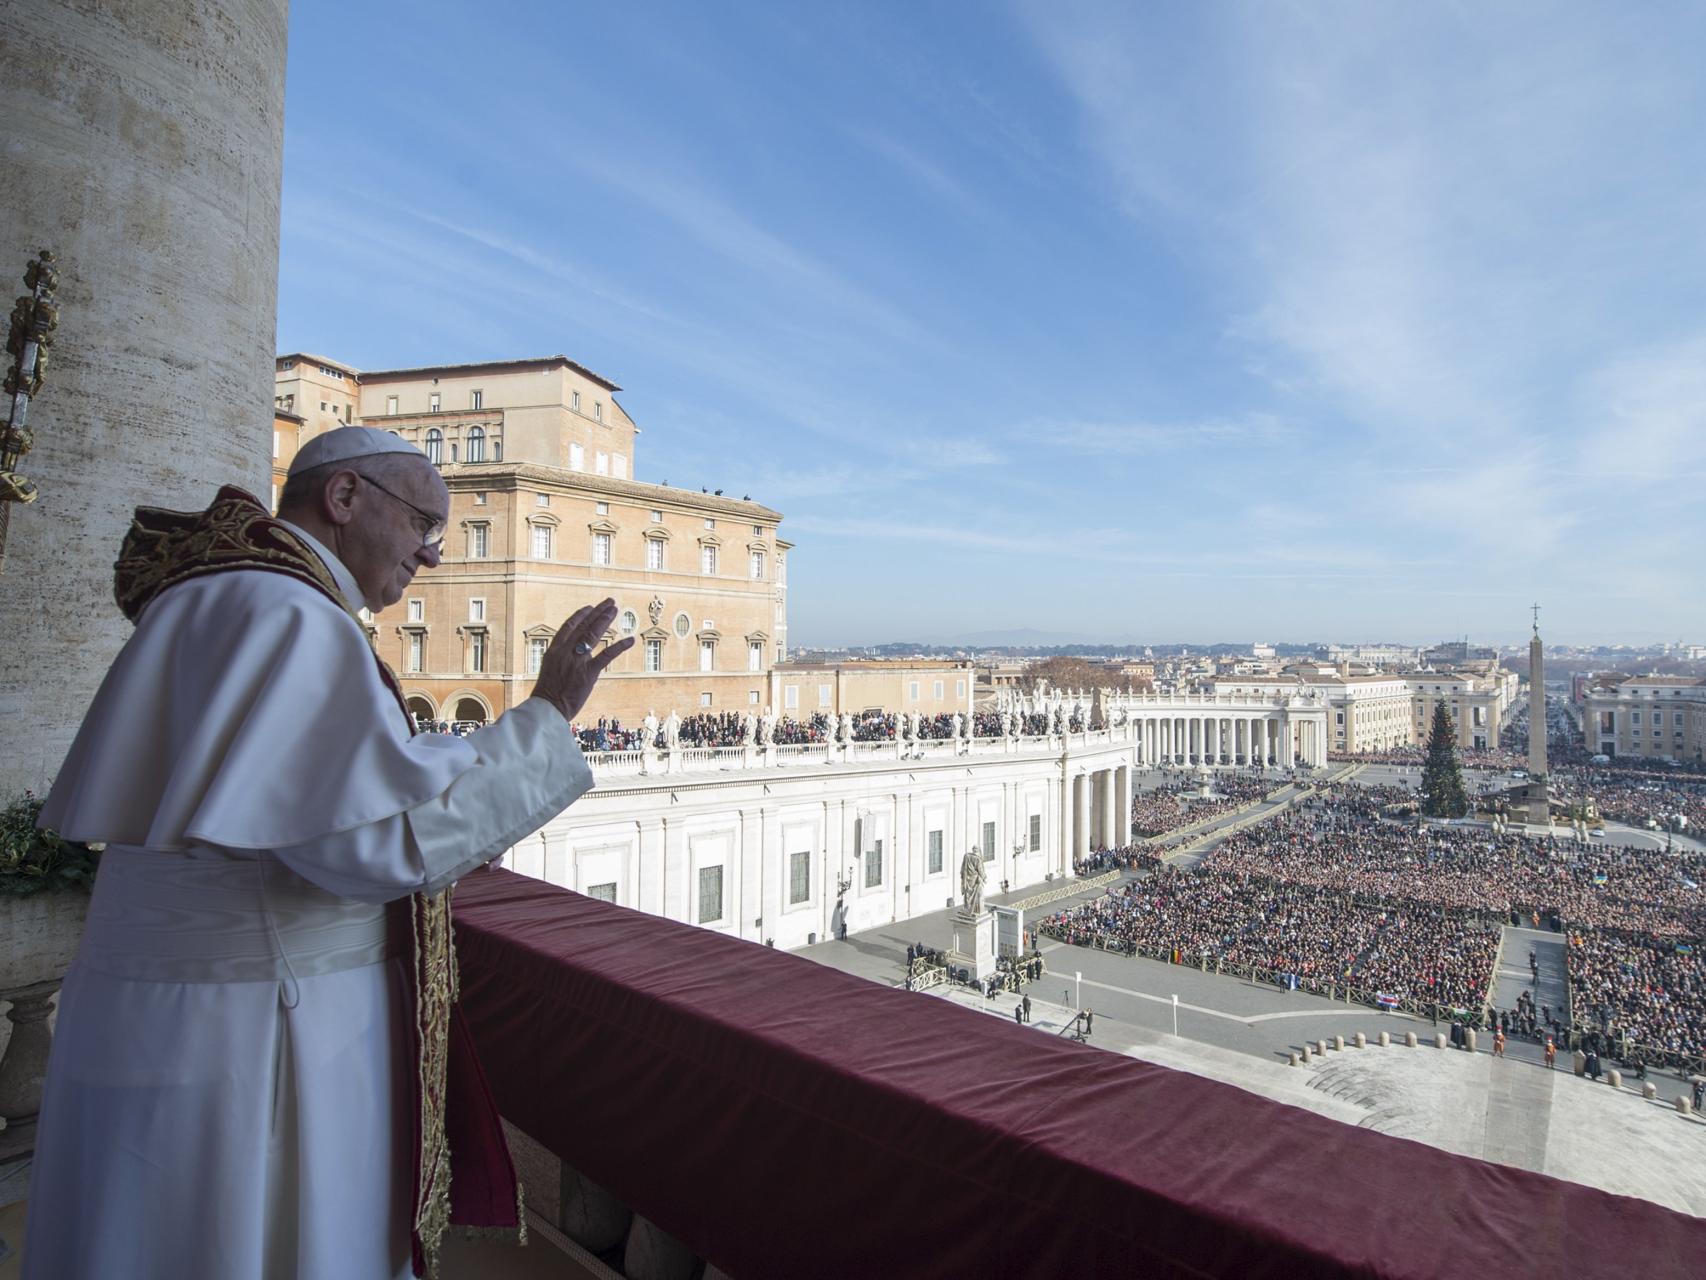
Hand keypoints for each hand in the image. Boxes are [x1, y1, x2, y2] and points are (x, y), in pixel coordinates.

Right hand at [531, 598, 634, 723]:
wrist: (547, 709)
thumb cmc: (548, 694)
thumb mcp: (550, 670)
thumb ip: (561, 658)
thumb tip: (572, 653)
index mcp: (554, 650)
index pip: (568, 626)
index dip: (580, 615)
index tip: (590, 607)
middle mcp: (565, 651)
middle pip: (584, 626)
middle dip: (598, 612)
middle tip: (610, 602)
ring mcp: (577, 661)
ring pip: (593, 634)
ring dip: (605, 620)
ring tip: (615, 610)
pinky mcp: (588, 673)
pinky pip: (606, 656)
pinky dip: (619, 646)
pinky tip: (630, 639)